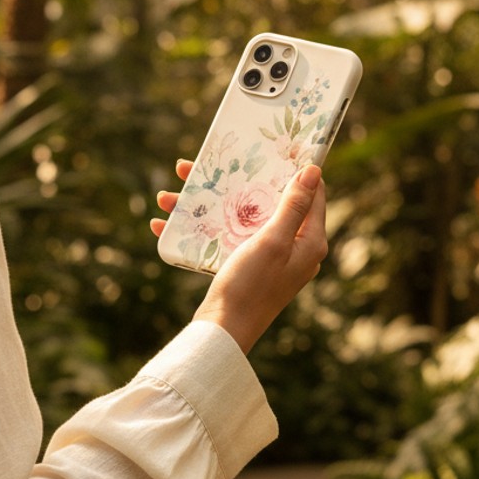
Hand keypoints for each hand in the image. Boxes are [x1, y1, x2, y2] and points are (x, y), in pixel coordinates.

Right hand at [150, 160, 327, 354]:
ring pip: (237, 217)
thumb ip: (294, 206)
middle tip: (204, 164)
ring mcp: (268, 258)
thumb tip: (313, 171)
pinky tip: (165, 222)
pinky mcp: (244, 266)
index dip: (294, 169)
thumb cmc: (252, 286)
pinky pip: (222, 237)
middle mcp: (293, 248)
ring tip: (168, 194)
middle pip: (267, 201)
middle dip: (235, 181)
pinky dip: (196, 228)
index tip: (274, 145)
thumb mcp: (274, 241)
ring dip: (202, 204)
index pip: (311, 194)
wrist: (223, 332)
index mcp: (310, 241)